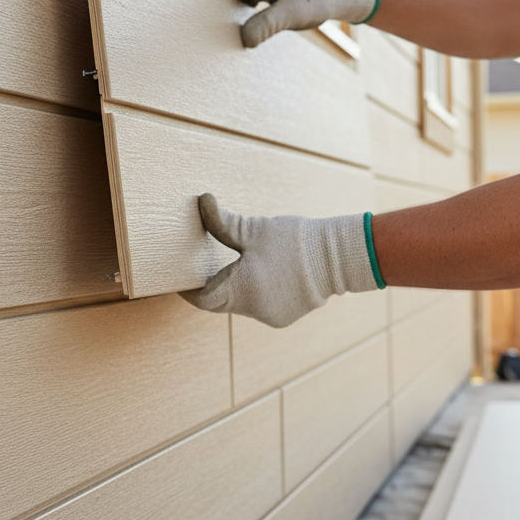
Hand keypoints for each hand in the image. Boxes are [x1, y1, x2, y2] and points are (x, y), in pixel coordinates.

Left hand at [180, 194, 378, 328]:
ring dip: (237, 286)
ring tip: (243, 262)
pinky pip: (260, 305)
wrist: (338, 257)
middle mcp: (255, 311)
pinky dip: (256, 290)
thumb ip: (223, 222)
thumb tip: (203, 202)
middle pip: (221, 302)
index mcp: (241, 292)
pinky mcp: (286, 316)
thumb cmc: (294, 242)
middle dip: (214, 284)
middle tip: (206, 264)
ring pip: (241, 303)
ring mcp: (272, 317)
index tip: (182, 278)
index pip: (203, 300)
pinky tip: (265, 272)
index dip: (190, 289)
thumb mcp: (254, 230)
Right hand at [217, 0, 377, 47]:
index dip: (215, 5)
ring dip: (234, 8)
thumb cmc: (316, 1)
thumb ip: (265, 26)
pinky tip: (246, 22)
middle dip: (223, 8)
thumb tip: (243, 39)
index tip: (212, 26)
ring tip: (232, 28)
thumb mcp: (291, 17)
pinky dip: (244, 6)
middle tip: (221, 32)